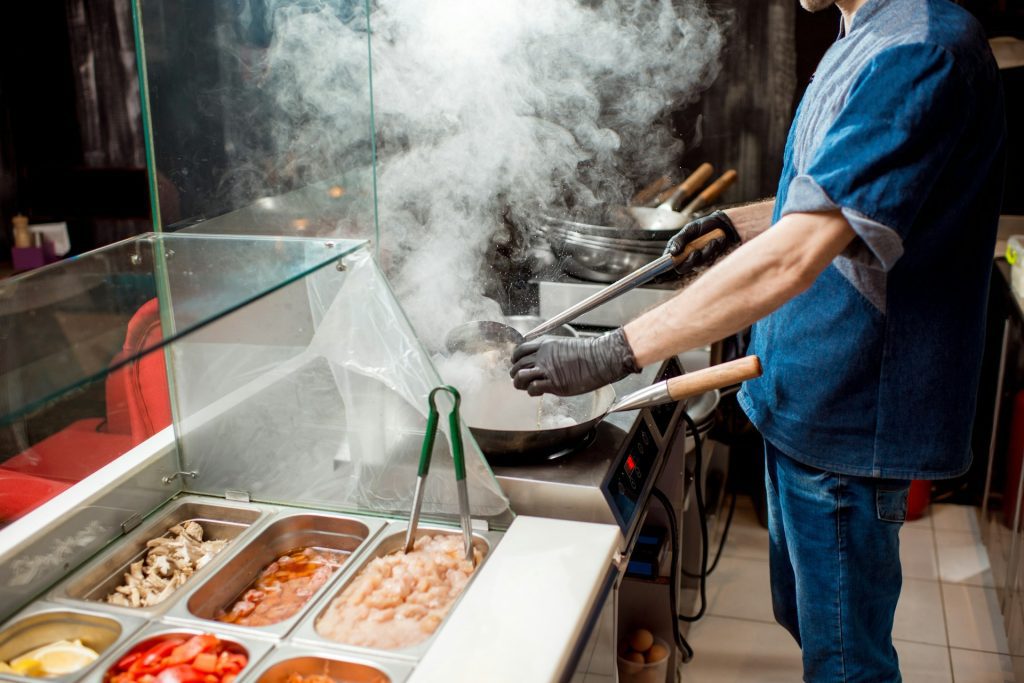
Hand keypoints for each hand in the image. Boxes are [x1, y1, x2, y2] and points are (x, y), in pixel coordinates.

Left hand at [510, 328, 639, 396]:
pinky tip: (538, 392)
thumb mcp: (565, 345)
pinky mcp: (554, 383)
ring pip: (520, 377)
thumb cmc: (588, 353)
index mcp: (544, 344)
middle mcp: (543, 356)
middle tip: (520, 380)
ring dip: (519, 384)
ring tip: (526, 387)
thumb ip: (551, 353)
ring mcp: (548, 369)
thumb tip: (545, 361)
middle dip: (515, 374)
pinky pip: (533, 388)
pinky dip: (532, 392)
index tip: (517, 365)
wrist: (602, 358)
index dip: (515, 359)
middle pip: (517, 365)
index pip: (519, 351)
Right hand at [663, 210, 740, 273]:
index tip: (659, 276)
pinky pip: (709, 262)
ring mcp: (697, 260)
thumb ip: (679, 239)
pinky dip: (714, 251)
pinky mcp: (708, 261)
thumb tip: (672, 252)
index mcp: (677, 249)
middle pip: (681, 268)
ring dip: (706, 253)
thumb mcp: (690, 229)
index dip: (662, 270)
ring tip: (713, 241)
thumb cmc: (703, 225)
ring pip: (697, 265)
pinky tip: (717, 242)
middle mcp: (685, 257)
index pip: (667, 262)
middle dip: (690, 261)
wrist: (722, 225)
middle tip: (696, 252)